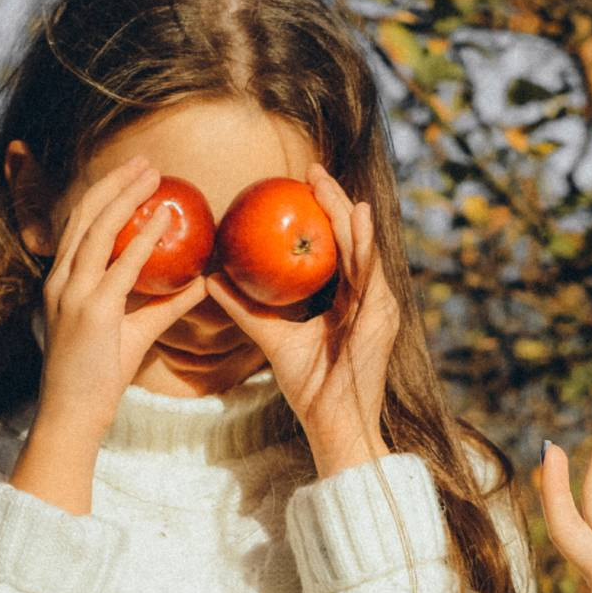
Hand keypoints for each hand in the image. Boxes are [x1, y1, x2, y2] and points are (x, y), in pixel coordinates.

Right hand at [33, 155, 209, 433]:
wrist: (71, 414)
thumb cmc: (98, 377)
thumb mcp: (136, 333)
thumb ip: (166, 306)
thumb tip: (200, 284)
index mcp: (62, 281)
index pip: (80, 224)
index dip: (105, 194)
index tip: (132, 175)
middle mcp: (61, 280)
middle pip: (85, 215)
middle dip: (115, 183)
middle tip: (146, 162)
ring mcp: (72, 293)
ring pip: (97, 230)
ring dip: (126, 198)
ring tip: (154, 175)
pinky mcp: (92, 312)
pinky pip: (121, 267)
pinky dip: (142, 240)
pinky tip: (163, 220)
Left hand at [203, 162, 394, 475]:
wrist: (333, 422)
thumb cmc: (308, 387)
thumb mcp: (272, 338)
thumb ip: (246, 308)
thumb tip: (209, 278)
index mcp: (349, 302)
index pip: (336, 249)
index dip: (320, 216)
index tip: (297, 186)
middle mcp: (368, 299)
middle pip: (351, 241)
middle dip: (333, 202)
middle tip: (310, 169)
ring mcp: (379, 307)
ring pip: (363, 248)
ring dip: (347, 213)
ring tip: (327, 182)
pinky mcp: (382, 317)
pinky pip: (372, 271)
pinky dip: (364, 242)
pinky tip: (356, 216)